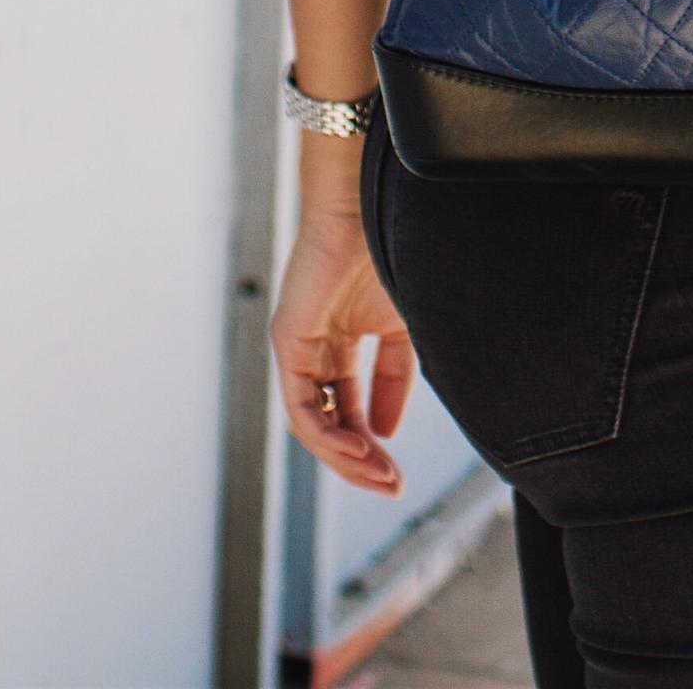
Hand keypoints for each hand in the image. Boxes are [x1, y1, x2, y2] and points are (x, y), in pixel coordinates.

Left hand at [271, 199, 414, 498]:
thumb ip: (397, 376)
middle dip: (362, 459)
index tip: (399, 474)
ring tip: (378, 475)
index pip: (357, 404)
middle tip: (391, 487)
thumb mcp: (404, 323)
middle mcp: (321, 345)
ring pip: (316, 422)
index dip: (377, 440)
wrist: (368, 205)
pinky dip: (328, 435)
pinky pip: (303, 407)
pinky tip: (357, 449)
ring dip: (346, 456)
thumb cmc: (389, 249)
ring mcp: (302, 346)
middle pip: (335, 420)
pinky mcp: (288, 343)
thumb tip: (390, 431)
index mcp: (350, 337)